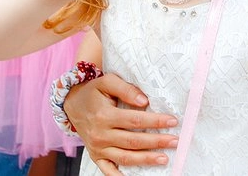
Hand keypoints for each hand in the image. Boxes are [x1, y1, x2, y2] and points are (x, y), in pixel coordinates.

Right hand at [64, 73, 178, 174]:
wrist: (72, 104)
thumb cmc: (93, 92)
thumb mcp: (107, 82)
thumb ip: (126, 89)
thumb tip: (144, 101)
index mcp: (104, 116)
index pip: (135, 120)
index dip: (155, 121)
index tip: (172, 121)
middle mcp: (100, 135)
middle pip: (133, 141)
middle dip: (156, 142)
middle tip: (175, 141)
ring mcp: (98, 148)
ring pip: (125, 157)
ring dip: (146, 160)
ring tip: (164, 158)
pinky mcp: (96, 157)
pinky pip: (109, 171)